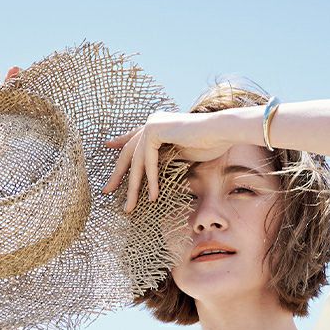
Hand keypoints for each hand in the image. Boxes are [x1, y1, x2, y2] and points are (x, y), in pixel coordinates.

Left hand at [101, 110, 232, 212]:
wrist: (222, 132)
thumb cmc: (209, 143)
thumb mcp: (182, 152)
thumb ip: (165, 158)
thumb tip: (155, 173)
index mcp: (157, 124)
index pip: (134, 139)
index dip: (120, 144)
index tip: (108, 147)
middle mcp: (152, 122)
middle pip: (129, 153)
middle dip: (117, 175)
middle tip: (106, 191)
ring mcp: (152, 124)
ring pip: (136, 161)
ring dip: (133, 187)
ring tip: (129, 207)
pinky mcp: (156, 130)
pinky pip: (149, 161)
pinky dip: (150, 180)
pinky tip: (152, 196)